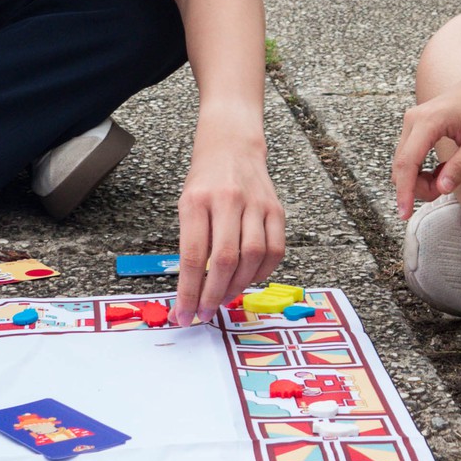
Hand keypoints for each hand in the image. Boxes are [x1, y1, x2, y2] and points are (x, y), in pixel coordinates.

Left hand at [172, 108, 286, 325]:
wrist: (233, 146)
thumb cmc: (205, 180)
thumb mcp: (186, 205)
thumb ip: (191, 244)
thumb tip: (192, 291)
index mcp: (197, 200)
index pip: (192, 256)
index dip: (188, 292)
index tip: (184, 314)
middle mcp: (228, 200)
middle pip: (224, 260)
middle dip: (213, 295)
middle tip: (205, 313)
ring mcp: (256, 204)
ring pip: (252, 258)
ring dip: (237, 287)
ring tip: (224, 297)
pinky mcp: (276, 209)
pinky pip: (274, 251)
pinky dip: (261, 273)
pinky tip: (247, 279)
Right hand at [391, 66, 460, 216]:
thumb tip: (441, 189)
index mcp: (428, 121)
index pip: (407, 164)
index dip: (404, 192)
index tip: (404, 214)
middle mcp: (414, 119)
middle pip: (402, 166)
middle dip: (417, 187)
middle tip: (444, 191)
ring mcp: (413, 120)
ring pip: (404, 162)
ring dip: (419, 179)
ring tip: (447, 178)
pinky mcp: (417, 124)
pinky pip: (410, 155)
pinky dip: (421, 170)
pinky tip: (442, 170)